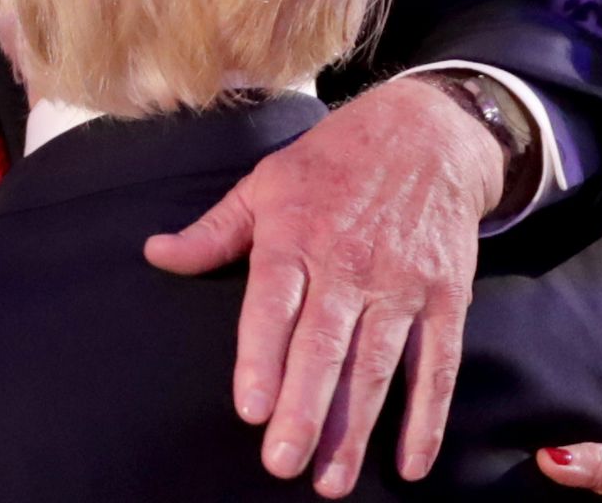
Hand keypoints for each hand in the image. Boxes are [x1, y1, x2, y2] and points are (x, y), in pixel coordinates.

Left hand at [144, 78, 504, 496]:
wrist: (427, 134)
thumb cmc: (331, 163)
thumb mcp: (265, 183)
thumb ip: (214, 232)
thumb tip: (155, 254)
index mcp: (296, 236)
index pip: (275, 304)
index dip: (263, 357)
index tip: (251, 407)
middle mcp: (349, 264)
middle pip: (324, 346)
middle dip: (305, 410)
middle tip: (282, 462)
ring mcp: (401, 284)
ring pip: (376, 366)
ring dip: (356, 428)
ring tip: (331, 481)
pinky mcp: (445, 298)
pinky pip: (436, 365)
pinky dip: (426, 416)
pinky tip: (409, 462)